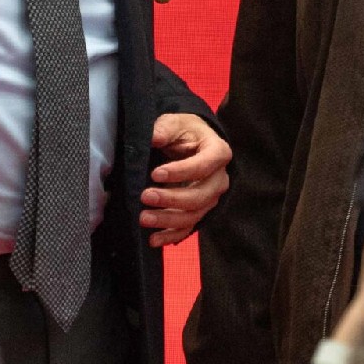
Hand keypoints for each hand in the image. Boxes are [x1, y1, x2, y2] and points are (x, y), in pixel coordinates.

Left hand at [142, 113, 231, 246]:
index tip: (155, 174)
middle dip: (172, 199)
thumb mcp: (175, 123)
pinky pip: (188, 228)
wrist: (191, 144)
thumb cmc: (184, 133)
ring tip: (144, 218)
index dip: (181, 172)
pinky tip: (153, 239)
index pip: (204, 166)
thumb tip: (154, 136)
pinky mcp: (199, 211)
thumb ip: (165, 129)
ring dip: (168, 220)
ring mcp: (211, 198)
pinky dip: (171, 236)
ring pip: (194, 215)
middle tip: (145, 196)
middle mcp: (219, 179)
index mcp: (218, 152)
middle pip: (200, 196)